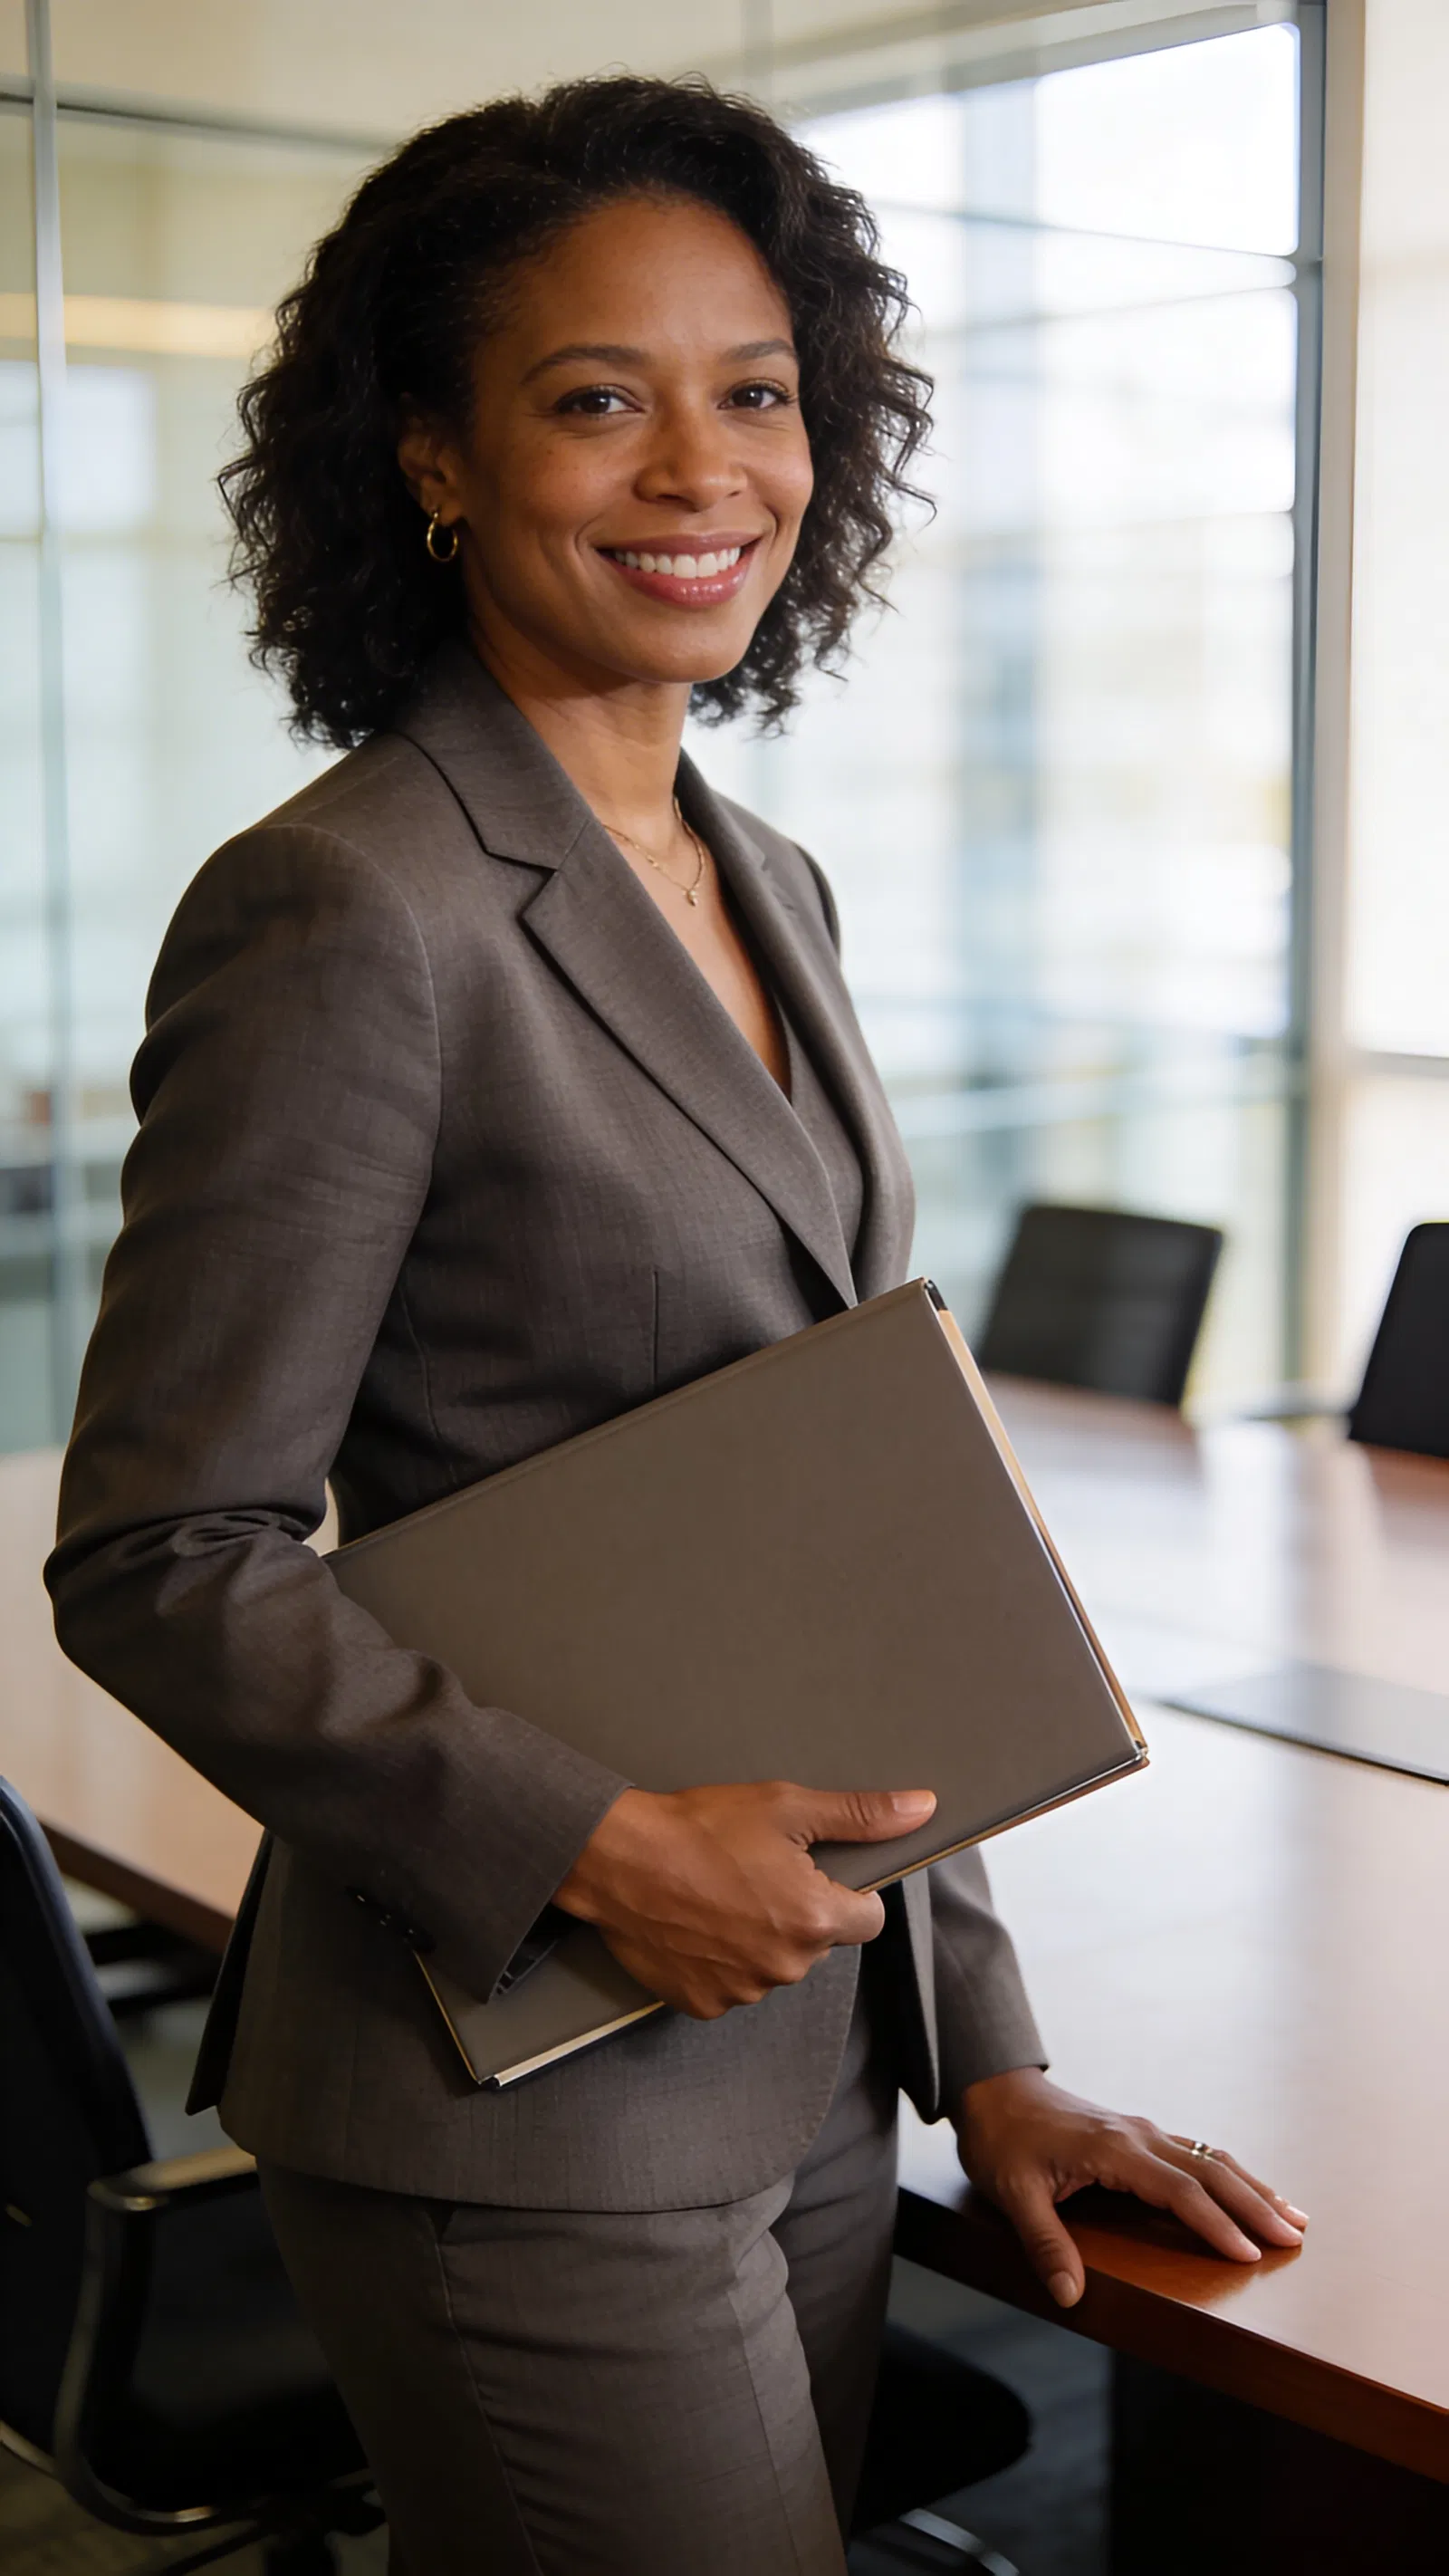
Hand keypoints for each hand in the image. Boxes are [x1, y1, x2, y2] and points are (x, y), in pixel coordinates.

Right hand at [554, 1781, 935, 2018]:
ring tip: (719, 1895)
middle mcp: (785, 1967)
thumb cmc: (699, 1827)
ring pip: (774, 1964)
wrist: (616, 1858)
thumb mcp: (786, 1808)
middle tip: (754, 1872)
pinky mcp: (703, 2005)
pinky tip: (697, 1923)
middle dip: (797, 1911)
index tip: (813, 1871)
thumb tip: (921, 1808)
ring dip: (759, 1937)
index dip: (846, 1892)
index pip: (868, 1919)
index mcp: (815, 1920)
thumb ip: (861, 1815)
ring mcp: (742, 1991)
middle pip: (818, 1942)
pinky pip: (731, 1985)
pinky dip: (721, 1960)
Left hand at [956, 2067, 1308, 2307]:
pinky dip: (1230, 2175)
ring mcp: (1142, 2130)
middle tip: (1296, 2239)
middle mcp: (1138, 2135)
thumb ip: (1043, 2242)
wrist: (992, 2089)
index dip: (1215, 2224)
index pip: (1179, 2191)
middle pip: (1209, 2170)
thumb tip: (1070, 2295)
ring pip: (1210, 2158)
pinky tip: (1249, 2192)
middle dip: (1255, 2205)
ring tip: (1295, 2218)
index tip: (1250, 2255)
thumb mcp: (1010, 2194)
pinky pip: (1196, 2153)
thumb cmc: (1001, 2141)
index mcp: (1114, 2150)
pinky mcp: (1139, 2134)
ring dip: (1253, 2187)